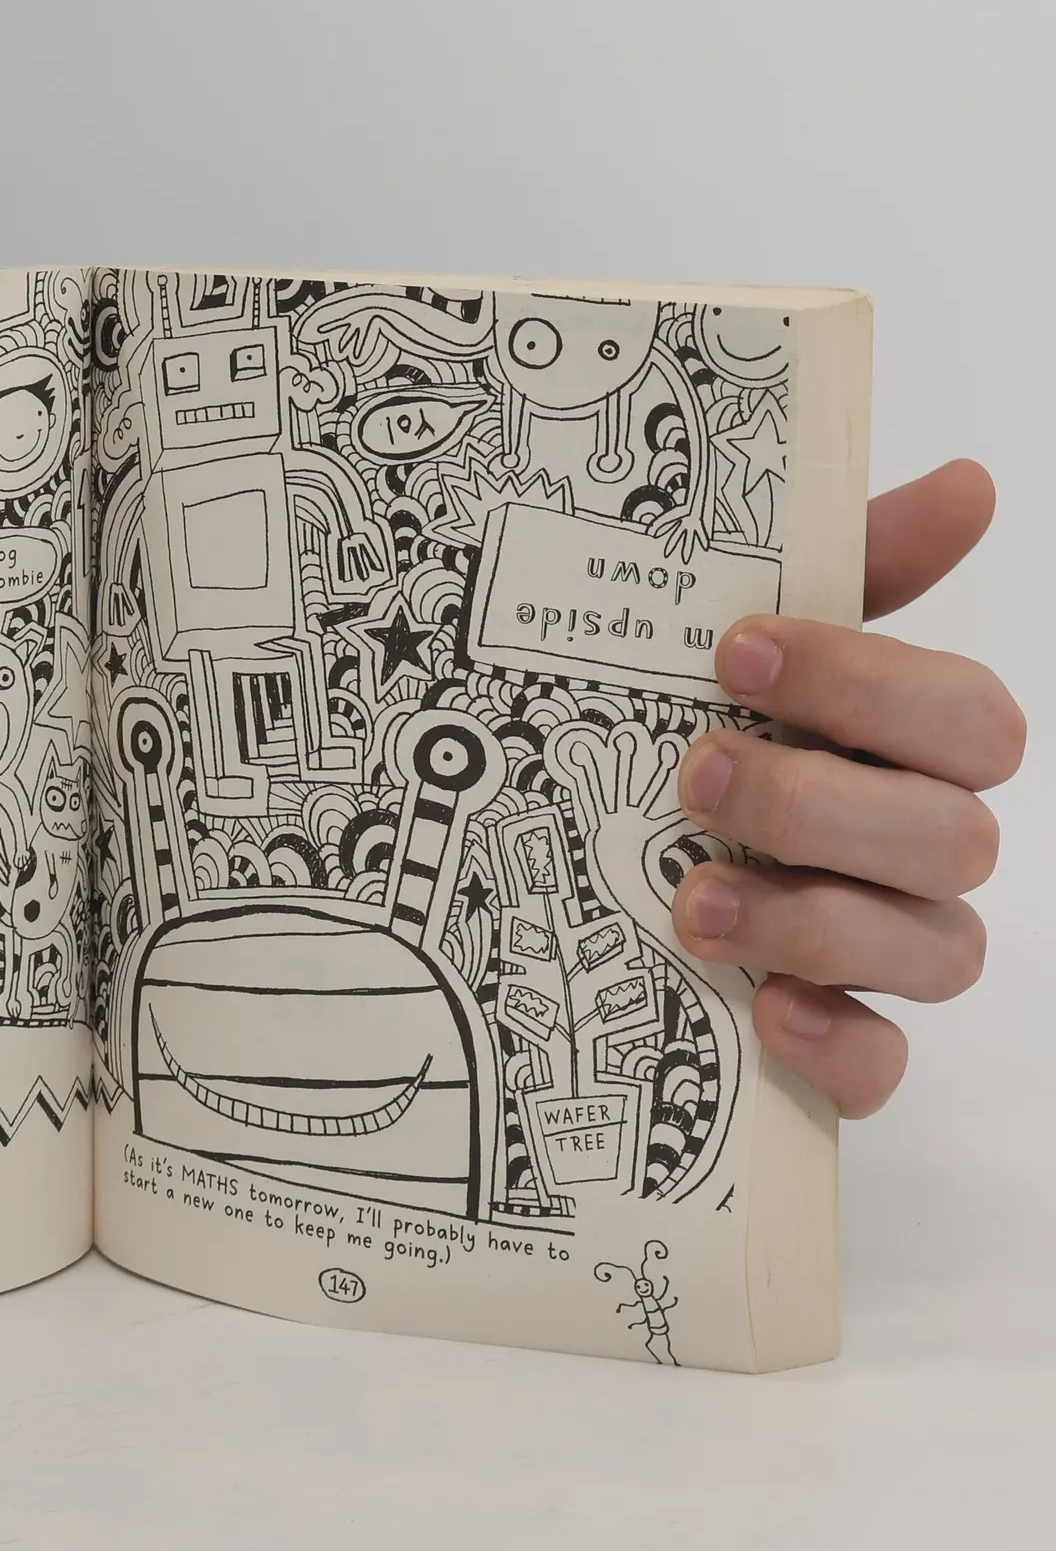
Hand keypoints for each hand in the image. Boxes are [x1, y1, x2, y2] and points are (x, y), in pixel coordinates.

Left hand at [670, 461, 1023, 1117]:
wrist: (580, 870)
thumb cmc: (696, 741)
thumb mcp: (746, 657)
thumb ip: (848, 573)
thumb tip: (970, 483)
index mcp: (910, 751)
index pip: (964, 716)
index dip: (866, 681)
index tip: (737, 647)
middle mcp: (920, 850)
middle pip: (952, 836)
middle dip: (819, 803)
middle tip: (695, 776)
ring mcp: (888, 952)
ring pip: (937, 949)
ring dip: (814, 920)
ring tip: (694, 901)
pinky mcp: (842, 1044)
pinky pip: (886, 1067)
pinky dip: (839, 1044)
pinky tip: (768, 1012)